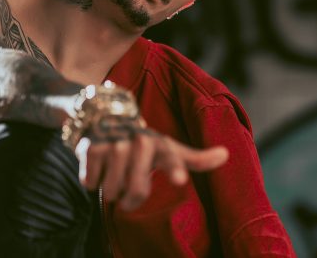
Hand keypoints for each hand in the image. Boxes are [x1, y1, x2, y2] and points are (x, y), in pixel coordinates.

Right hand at [75, 130, 228, 210]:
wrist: (106, 117)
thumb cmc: (144, 142)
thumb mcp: (169, 148)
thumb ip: (196, 158)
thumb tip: (226, 154)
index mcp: (160, 145)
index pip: (170, 159)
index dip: (175, 169)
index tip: (181, 179)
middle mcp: (139, 143)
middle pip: (136, 192)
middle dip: (130, 199)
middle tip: (129, 183)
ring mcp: (114, 145)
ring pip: (112, 192)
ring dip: (111, 190)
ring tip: (114, 171)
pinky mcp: (91, 148)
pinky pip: (91, 183)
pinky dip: (93, 180)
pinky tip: (99, 163)